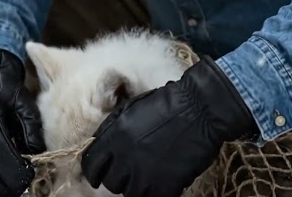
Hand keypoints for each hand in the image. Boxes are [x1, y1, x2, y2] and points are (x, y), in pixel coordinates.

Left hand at [81, 56, 257, 196]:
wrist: (200, 108)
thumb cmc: (167, 103)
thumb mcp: (131, 107)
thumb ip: (112, 126)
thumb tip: (98, 142)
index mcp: (115, 137)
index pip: (91, 165)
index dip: (93, 172)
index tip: (98, 174)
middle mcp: (126, 157)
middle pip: (110, 183)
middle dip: (117, 179)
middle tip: (128, 174)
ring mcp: (146, 173)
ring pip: (130, 193)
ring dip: (136, 187)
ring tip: (146, 177)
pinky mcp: (166, 184)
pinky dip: (154, 192)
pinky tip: (161, 182)